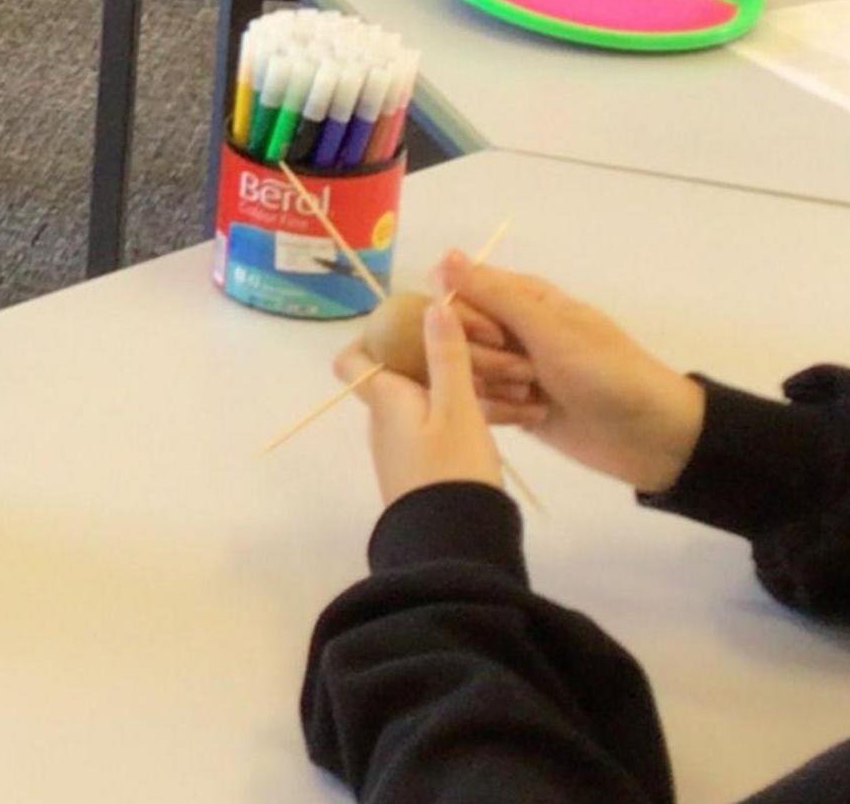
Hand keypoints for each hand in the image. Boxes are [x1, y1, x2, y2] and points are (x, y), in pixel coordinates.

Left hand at [341, 294, 499, 503]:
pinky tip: (491, 416)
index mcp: (384, 399)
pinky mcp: (418, 470)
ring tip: (496, 380)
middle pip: (392, 375)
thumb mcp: (458, 407)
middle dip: (427, 356)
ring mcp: (398, 448)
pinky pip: (430, 428)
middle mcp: (382, 421)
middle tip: (473, 348)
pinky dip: (455, 414)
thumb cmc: (452, 469)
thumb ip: (446, 356)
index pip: (353, 358)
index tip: (413, 324)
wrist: (452, 544)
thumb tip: (431, 305)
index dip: (374, 335)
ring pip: (417, 402)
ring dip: (447, 386)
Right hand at [441, 259, 706, 494]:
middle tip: (526, 371)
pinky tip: (533, 416)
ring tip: (533, 395)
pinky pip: (480, 403)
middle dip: (484, 357)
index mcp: (522, 297)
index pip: (457, 290)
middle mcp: (510, 328)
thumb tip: (445, 255)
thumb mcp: (550, 329)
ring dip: (495, 387)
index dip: (463, 314)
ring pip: (464, 371)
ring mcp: (510, 368)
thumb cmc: (605, 371)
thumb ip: (493, 295)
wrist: (648, 434)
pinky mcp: (513, 405)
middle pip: (454, 335)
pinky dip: (503, 412)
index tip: (491, 334)